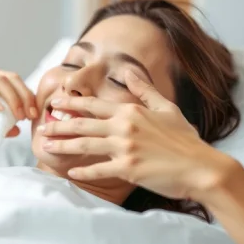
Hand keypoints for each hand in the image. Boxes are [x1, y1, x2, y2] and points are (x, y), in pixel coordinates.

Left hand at [38, 71, 235, 201]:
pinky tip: (70, 173)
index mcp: (131, 111)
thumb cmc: (186, 139)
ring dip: (63, 146)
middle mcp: (124, 127)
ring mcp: (125, 148)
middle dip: (59, 125)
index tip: (55, 102)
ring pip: (85, 146)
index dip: (72, 103)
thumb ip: (145, 90)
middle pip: (82, 125)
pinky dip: (83, 172)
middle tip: (41, 127)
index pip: (94, 105)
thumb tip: (129, 70)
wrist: (202, 168)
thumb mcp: (167, 108)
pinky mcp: (128, 170)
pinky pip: (99, 169)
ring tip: (46, 146)